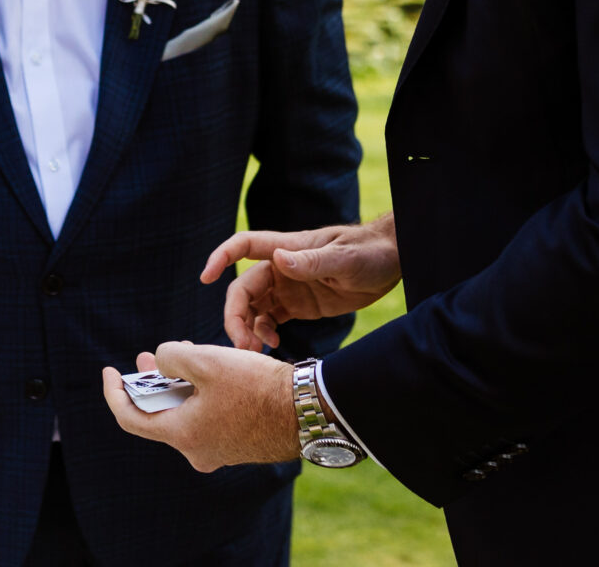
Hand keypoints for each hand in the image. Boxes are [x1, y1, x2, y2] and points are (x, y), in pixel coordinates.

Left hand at [100, 342, 296, 471]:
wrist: (308, 410)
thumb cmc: (256, 387)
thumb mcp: (206, 361)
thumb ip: (171, 357)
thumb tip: (161, 361)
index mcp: (182, 436)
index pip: (130, 418)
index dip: (114, 393)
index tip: (110, 372)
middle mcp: (196, 451)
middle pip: (159, 415)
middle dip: (151, 383)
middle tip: (147, 357)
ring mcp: (218, 452)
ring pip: (185, 414)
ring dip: (178, 385)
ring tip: (181, 354)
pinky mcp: (237, 445)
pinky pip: (206, 419)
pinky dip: (199, 396)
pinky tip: (210, 371)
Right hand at [201, 216, 401, 351]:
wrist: (392, 263)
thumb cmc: (368, 252)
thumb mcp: (343, 258)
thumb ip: (310, 262)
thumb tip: (278, 261)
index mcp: (287, 249)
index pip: (243, 246)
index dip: (221, 257)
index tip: (205, 277)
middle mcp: (281, 268)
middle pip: (243, 289)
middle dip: (235, 316)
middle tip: (241, 346)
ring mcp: (289, 288)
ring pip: (254, 308)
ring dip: (247, 329)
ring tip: (255, 352)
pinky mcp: (299, 306)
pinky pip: (270, 320)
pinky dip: (264, 334)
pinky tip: (272, 347)